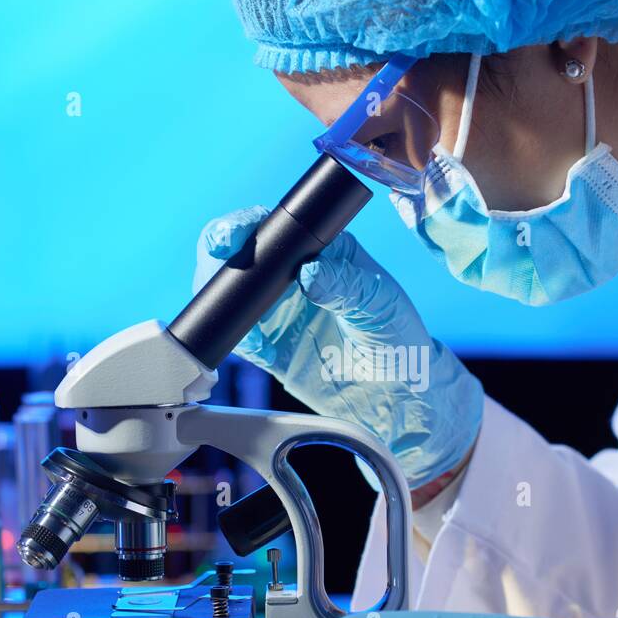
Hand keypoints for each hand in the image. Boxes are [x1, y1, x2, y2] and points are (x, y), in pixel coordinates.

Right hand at [193, 209, 482, 487]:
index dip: (247, 224)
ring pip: (230, 294)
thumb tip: (310, 273)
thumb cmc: (399, 338)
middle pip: (242, 254)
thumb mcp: (380, 304)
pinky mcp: (270, 346)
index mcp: (322, 251)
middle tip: (219, 260)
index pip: (277, 227)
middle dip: (219, 254)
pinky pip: (240, 337)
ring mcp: (278, 311)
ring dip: (220, 297)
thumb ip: (347, 286)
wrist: (398, 393)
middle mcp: (294, 276)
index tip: (233, 234)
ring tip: (240, 312)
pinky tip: (257, 346)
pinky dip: (237, 338)